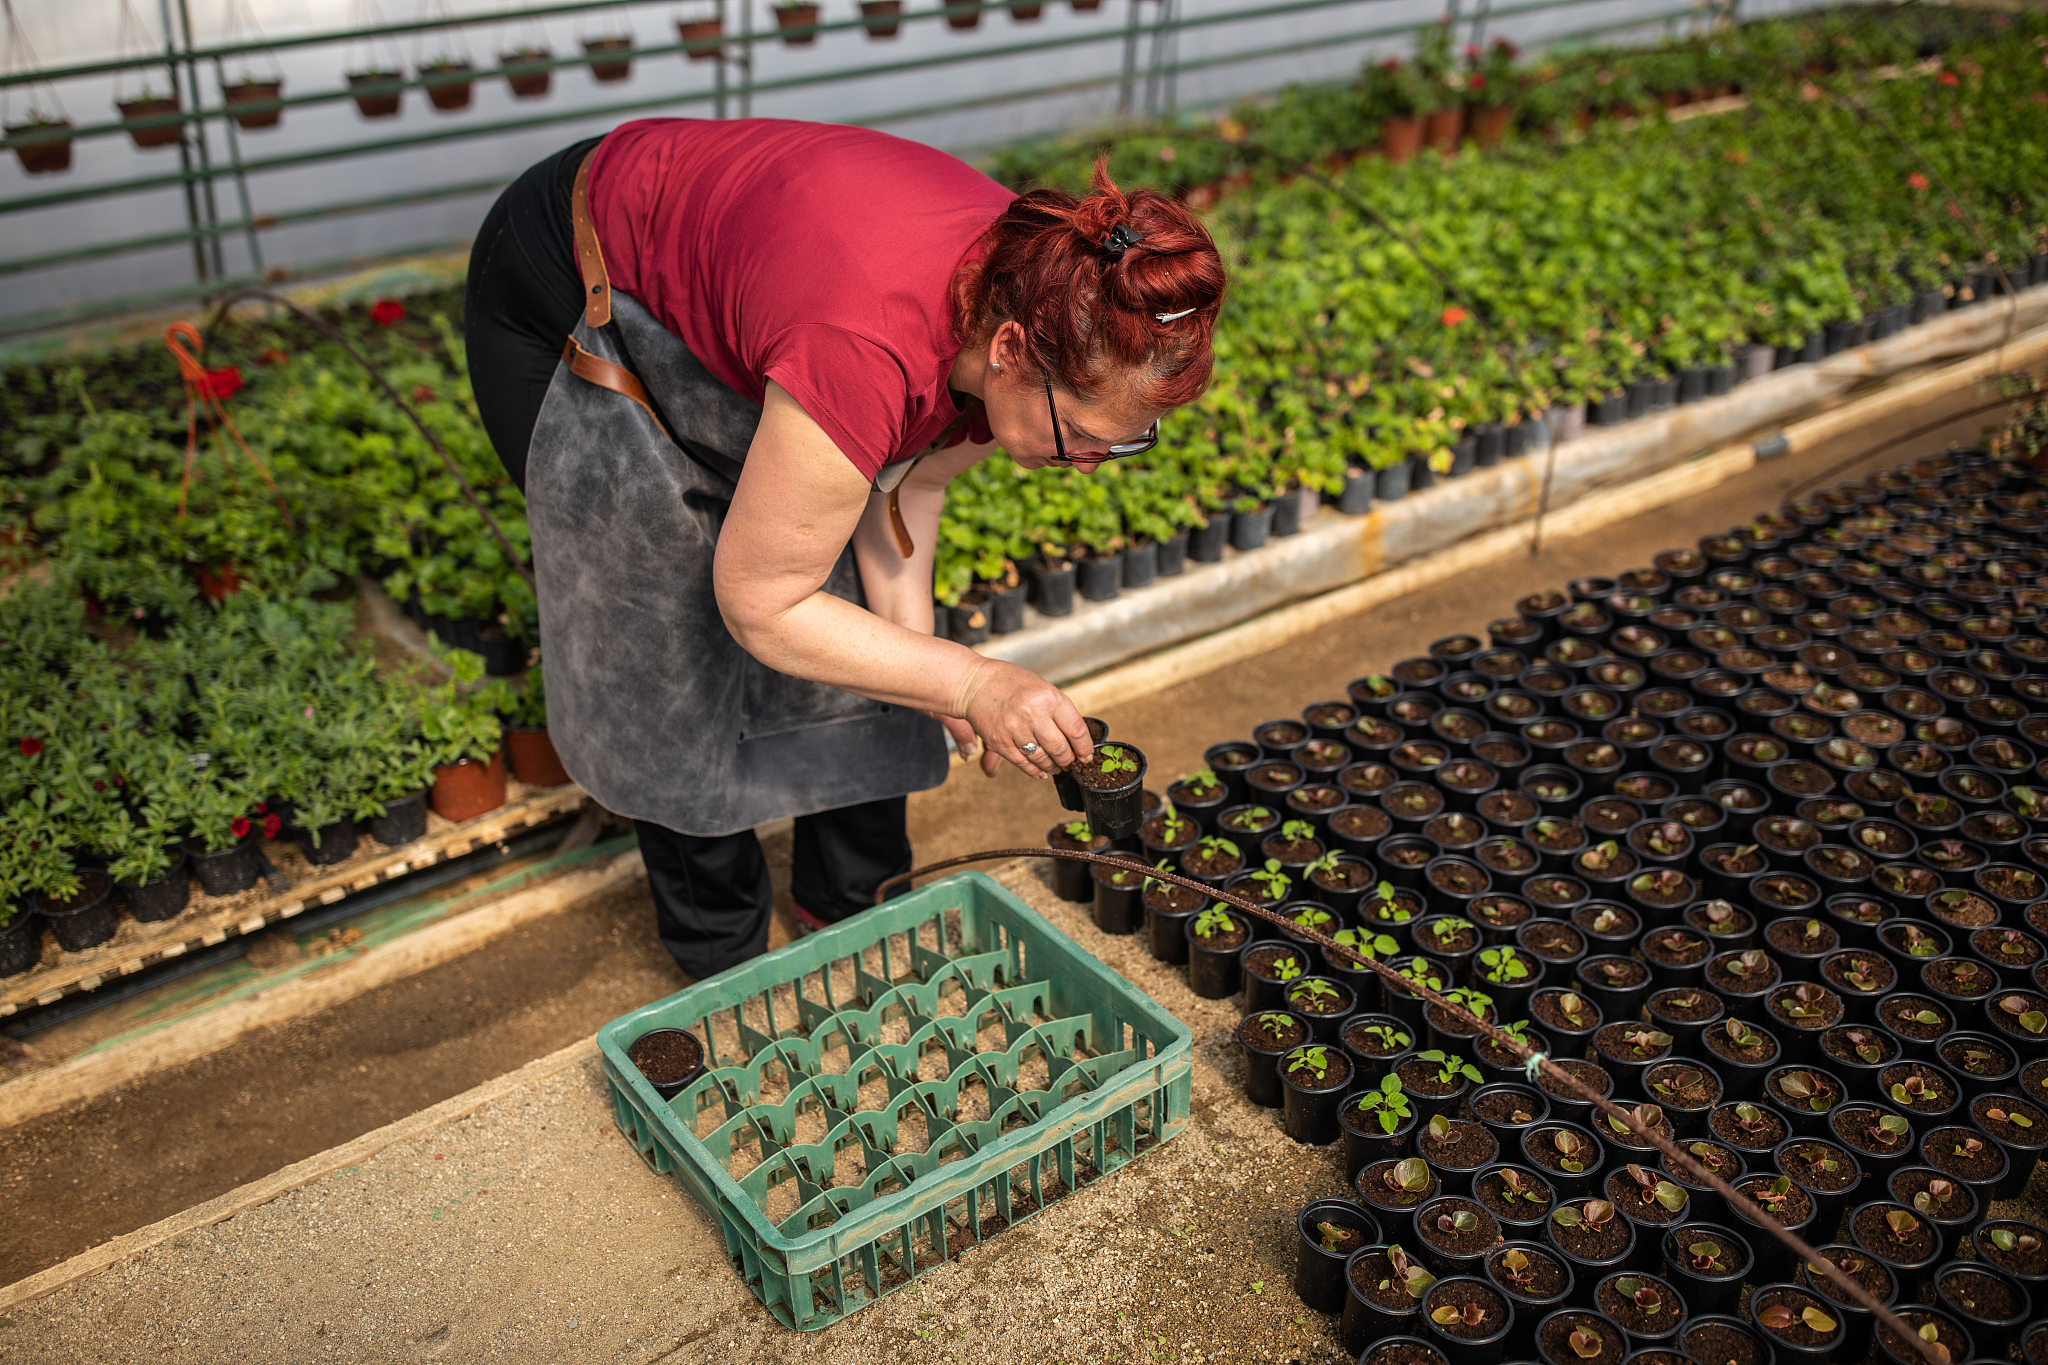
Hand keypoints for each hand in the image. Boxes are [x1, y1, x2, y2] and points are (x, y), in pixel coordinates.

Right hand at [955, 659, 1093, 778]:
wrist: (974, 683)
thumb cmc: (1011, 683)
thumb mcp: (1041, 687)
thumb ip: (1059, 711)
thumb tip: (1076, 739)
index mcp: (1049, 697)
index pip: (1077, 730)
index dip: (1085, 748)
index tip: (1086, 755)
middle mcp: (1033, 714)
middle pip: (1061, 749)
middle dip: (1069, 760)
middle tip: (1071, 762)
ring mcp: (1015, 730)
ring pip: (1043, 759)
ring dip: (1053, 766)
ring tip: (1056, 766)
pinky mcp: (1001, 743)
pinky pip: (1023, 764)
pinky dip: (1035, 771)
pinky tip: (1041, 770)